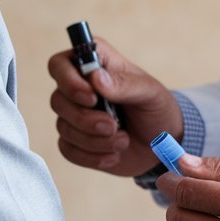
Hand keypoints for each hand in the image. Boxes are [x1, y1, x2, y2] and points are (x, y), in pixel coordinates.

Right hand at [48, 37, 181, 176]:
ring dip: (95, 140)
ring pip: (63, 127)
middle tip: (113, 126)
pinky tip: (114, 155)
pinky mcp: (75, 142)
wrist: (162, 145)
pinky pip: (68, 150)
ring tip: (123, 140)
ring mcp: (74, 116)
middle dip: (85, 118)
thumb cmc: (156, 109)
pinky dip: (92, 156)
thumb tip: (95, 77)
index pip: (59, 64)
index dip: (68, 81)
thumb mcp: (150, 92)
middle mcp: (78, 88)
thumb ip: (124, 84)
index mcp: (95, 65)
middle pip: (57, 100)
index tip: (92, 98)